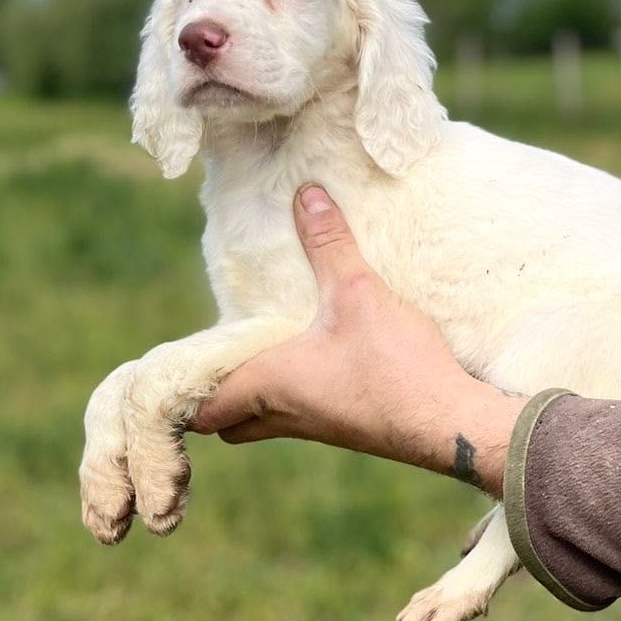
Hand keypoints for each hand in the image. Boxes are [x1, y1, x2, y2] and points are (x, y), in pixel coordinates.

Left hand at [189, 186, 524, 496]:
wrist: (450, 424)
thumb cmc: (394, 366)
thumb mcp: (357, 293)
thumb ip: (328, 244)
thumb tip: (305, 193)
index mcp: (268, 384)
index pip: (196, 407)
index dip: (174, 393)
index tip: (170, 367)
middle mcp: (283, 413)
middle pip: (224, 420)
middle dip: (214, 393)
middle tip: (222, 349)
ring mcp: (317, 426)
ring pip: (262, 418)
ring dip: (256, 391)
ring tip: (267, 346)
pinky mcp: (348, 427)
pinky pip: (301, 413)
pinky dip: (294, 391)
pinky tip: (319, 357)